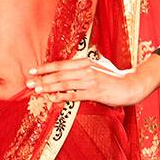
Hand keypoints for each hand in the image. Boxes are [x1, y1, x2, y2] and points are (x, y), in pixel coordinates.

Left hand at [26, 53, 149, 106]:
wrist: (131, 85)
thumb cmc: (114, 76)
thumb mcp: (98, 65)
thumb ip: (85, 64)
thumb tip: (75, 60)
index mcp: (84, 62)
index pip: (60, 65)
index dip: (45, 68)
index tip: (32, 71)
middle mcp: (85, 70)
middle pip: (59, 74)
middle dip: (42, 79)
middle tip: (28, 83)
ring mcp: (90, 81)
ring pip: (64, 84)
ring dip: (49, 87)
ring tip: (37, 91)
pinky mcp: (95, 92)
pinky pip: (75, 95)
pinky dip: (63, 96)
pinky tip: (53, 98)